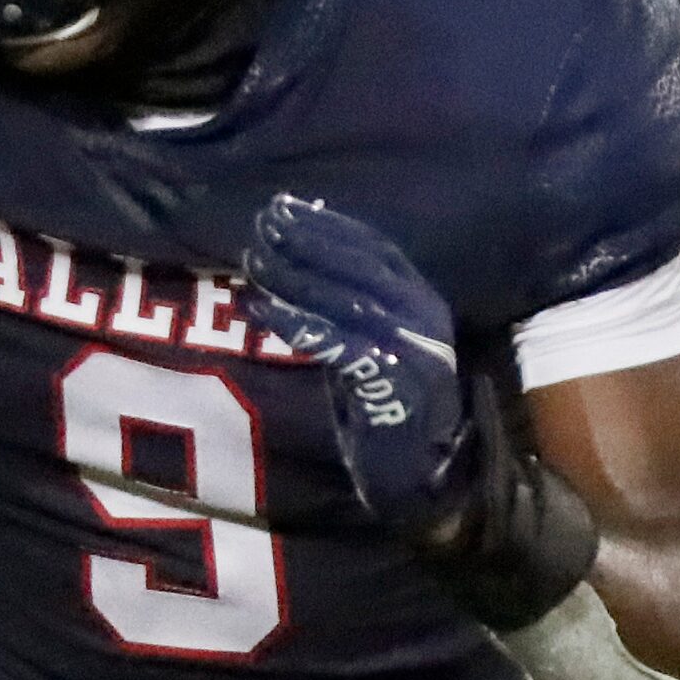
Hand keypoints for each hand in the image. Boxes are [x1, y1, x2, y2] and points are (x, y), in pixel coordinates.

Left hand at [241, 194, 475, 543]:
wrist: (425, 472)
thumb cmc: (390, 406)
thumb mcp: (374, 342)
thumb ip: (348, 305)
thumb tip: (298, 260)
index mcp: (421, 300)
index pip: (374, 248)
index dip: (328, 225)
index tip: (286, 206)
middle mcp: (421, 316)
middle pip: (357, 265)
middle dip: (307, 240)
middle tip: (264, 222)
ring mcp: (410, 348)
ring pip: (344, 299)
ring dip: (294, 275)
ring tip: (254, 258)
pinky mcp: (390, 381)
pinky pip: (336, 343)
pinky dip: (297, 322)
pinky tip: (262, 307)